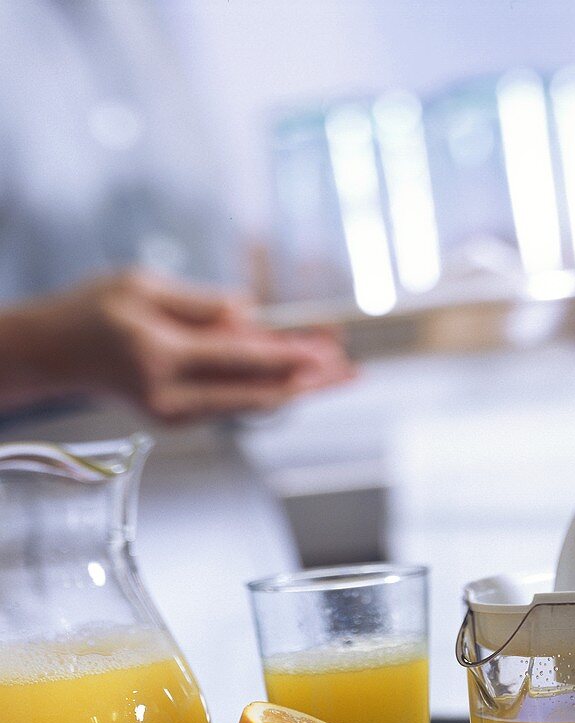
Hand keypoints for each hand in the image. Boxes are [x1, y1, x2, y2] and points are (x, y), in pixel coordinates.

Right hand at [0, 269, 355, 421]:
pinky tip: (300, 375)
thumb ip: (201, 304)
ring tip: (339, 371)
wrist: (55, 355)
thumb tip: (252, 316)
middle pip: (258, 393)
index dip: (292, 356)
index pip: (242, 358)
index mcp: (161, 355)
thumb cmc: (94, 309)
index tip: (331, 349)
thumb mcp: (142, 285)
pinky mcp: (179, 418)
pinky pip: (235, 403)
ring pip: (252, 404)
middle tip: (353, 371)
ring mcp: (176, 414)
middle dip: (310, 382)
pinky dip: (270, 388)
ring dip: (298, 387)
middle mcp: (172, 395)